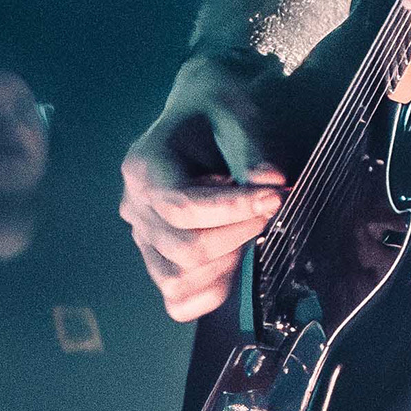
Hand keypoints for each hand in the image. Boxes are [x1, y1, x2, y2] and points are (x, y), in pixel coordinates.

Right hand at [122, 55, 285, 320]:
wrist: (205, 115)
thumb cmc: (219, 110)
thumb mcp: (238, 113)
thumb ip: (253, 149)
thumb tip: (272, 184)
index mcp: (143, 166)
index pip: (181, 206)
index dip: (233, 210)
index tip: (275, 196)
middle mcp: (135, 206)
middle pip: (184, 250)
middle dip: (237, 235)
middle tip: (272, 208)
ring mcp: (144, 238)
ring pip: (178, 280)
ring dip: (227, 263)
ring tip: (249, 228)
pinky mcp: (160, 260)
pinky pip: (178, 300)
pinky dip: (211, 291)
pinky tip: (235, 258)